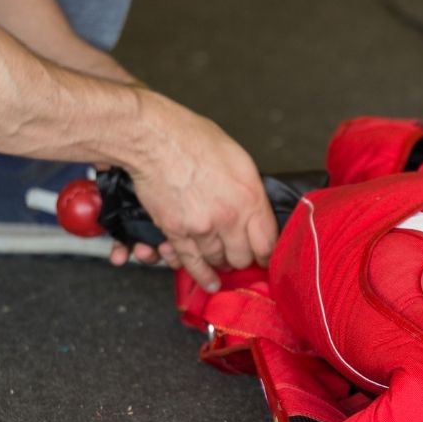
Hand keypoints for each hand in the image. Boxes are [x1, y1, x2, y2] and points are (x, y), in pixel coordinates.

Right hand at [110, 93, 277, 291]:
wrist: (154, 139)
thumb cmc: (192, 138)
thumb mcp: (238, 158)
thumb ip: (251, 189)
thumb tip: (257, 209)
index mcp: (250, 196)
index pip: (268, 242)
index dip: (268, 253)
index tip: (266, 255)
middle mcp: (230, 217)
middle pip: (244, 256)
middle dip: (244, 257)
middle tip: (242, 253)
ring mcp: (202, 227)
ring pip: (220, 260)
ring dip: (222, 261)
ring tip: (223, 257)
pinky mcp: (177, 233)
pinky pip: (193, 263)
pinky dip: (202, 276)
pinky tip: (211, 282)